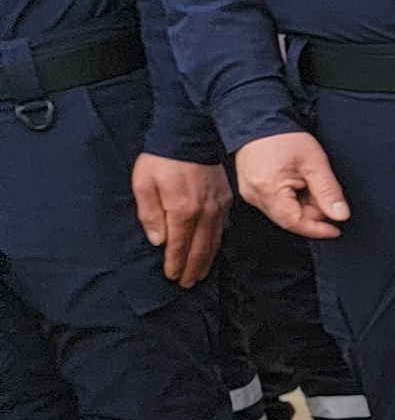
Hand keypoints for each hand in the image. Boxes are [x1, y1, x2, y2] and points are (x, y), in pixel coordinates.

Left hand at [130, 154, 227, 285]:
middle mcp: (204, 212)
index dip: (175, 263)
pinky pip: (221, 228)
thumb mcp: (143, 184)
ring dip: (206, 260)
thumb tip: (157, 239)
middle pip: (200, 248)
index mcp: (182, 210)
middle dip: (193, 268)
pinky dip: (216, 244)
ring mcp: (218, 207)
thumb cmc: (161, 159)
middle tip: (188, 283)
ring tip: (200, 274)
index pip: (179, 245)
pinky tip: (211, 250)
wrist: (188, 135)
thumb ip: (149, 213)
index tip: (172, 276)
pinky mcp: (225, 200)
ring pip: (214, 241)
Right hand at [235, 130, 349, 237]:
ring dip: (302, 204)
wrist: (258, 120)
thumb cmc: (283, 138)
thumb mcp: (315, 162)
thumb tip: (340, 215)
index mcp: (268, 189)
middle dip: (312, 211)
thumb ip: (328, 191)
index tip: (335, 230)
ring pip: (284, 212)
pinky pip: (276, 204)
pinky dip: (292, 198)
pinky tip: (297, 182)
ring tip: (307, 181)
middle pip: (289, 219)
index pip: (294, 222)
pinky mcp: (251, 190)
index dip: (317, 229)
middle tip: (322, 191)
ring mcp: (250, 194)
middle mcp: (254, 196)